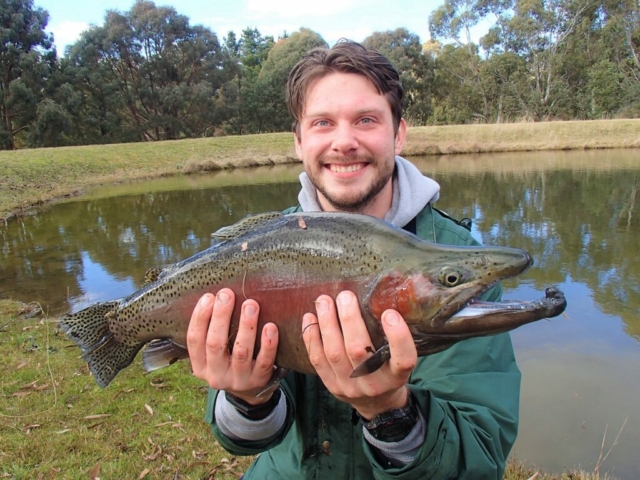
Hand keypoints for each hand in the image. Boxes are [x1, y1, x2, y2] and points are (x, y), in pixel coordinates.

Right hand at [187, 288, 279, 404]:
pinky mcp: (259, 380)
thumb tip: (218, 295)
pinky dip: (268, 344)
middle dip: (221, 316)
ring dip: (246, 326)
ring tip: (250, 304)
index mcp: (200, 366)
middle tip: (227, 294)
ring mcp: (238, 380)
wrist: (251, 392)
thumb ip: (213, 330)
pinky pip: (264, 361)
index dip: (200, 317)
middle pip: (215, 344)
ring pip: (241, 352)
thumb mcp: (215, 352)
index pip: (194, 340)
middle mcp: (216, 375)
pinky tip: (270, 327)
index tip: (208, 296)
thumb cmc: (230, 360)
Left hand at [301, 290, 416, 418]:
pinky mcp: (331, 386)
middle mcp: (373, 384)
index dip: (398, 337)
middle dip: (350, 320)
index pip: (403, 360)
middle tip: (345, 295)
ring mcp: (349, 386)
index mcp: (396, 377)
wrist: (377, 404)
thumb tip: (388, 292)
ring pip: (334, 353)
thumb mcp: (400, 358)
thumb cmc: (390, 370)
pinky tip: (309, 317)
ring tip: (324, 301)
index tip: (389, 313)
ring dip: (327, 324)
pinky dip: (311, 337)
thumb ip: (395, 335)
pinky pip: (317, 360)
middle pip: (359, 351)